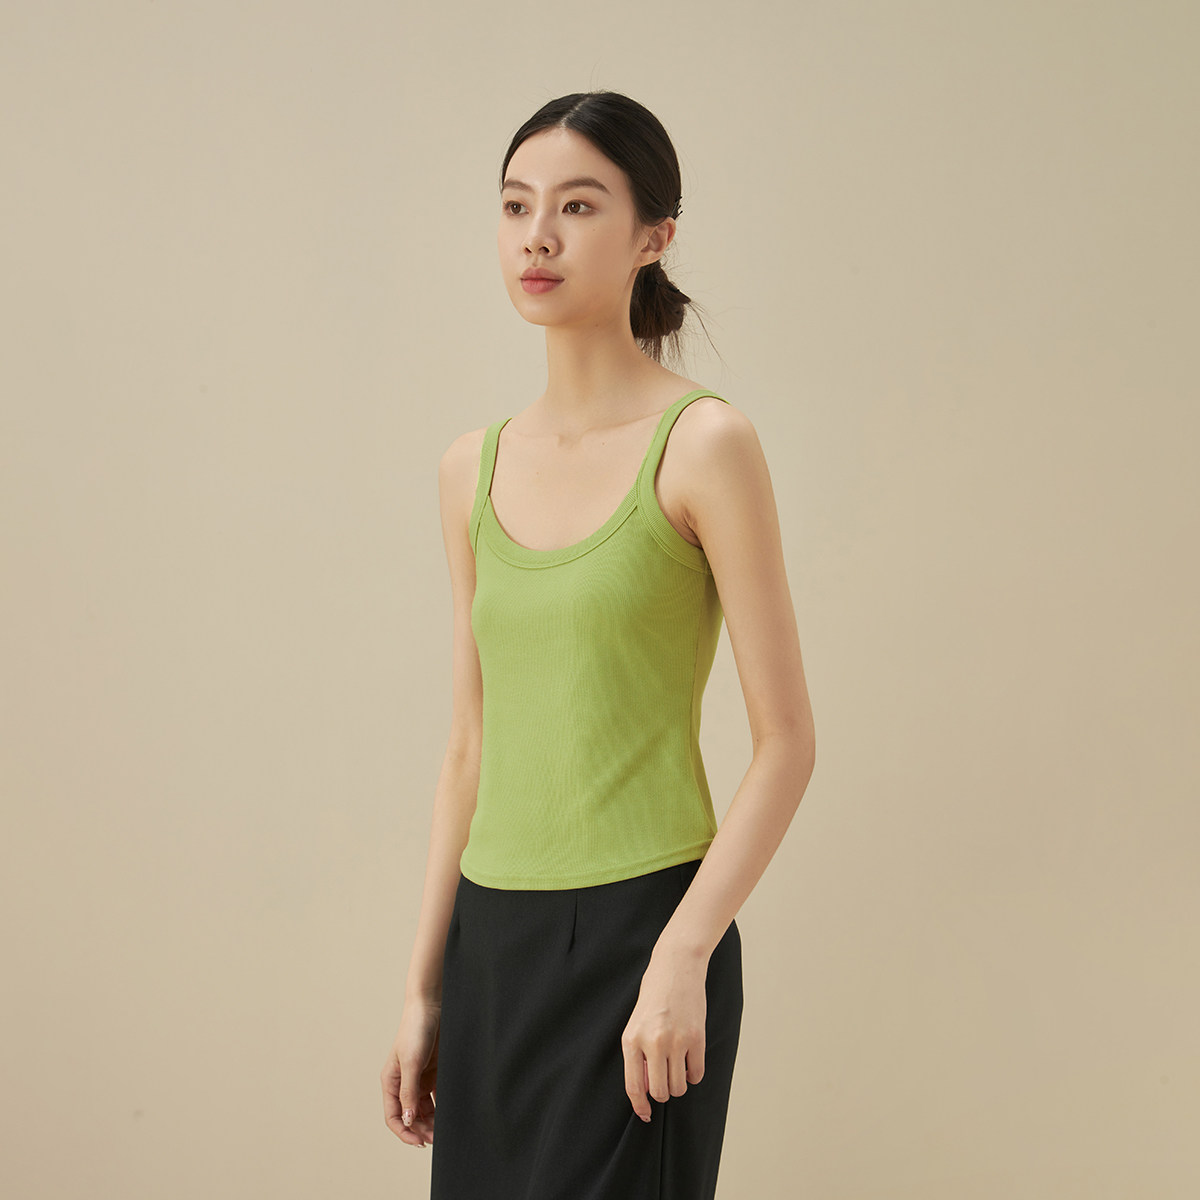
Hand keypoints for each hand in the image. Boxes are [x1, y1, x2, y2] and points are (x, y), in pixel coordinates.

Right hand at [381, 997, 440, 1147]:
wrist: (432, 1006)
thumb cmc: (416, 1030)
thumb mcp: (411, 1063)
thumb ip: (409, 1093)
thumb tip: (408, 1120)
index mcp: (391, 1082)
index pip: (394, 1116)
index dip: (404, 1132)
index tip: (419, 1142)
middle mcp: (404, 1083)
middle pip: (410, 1115)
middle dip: (421, 1129)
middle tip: (436, 1139)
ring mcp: (419, 1078)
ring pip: (424, 1109)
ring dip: (432, 1121)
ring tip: (444, 1130)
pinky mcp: (433, 1072)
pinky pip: (436, 1095)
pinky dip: (441, 1106)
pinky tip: (449, 1112)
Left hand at [621, 948, 708, 1121]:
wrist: (677, 966)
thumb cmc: (654, 994)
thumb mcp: (636, 1022)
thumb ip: (639, 1053)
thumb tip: (647, 1086)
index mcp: (632, 1039)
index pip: (634, 1085)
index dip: (640, 1105)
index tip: (646, 1114)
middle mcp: (653, 1043)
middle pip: (660, 1091)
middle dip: (663, 1092)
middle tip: (664, 1078)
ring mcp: (676, 1041)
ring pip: (679, 1086)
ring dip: (678, 1083)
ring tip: (676, 1065)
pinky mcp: (697, 1038)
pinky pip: (696, 1073)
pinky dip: (693, 1073)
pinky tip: (689, 1059)